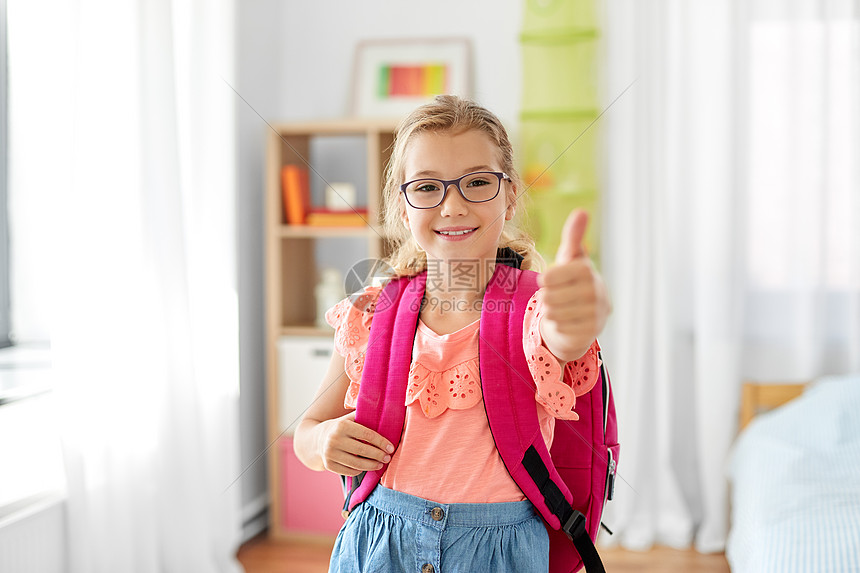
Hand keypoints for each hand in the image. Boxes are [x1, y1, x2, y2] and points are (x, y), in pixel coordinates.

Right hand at [317, 411, 394, 476]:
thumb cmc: (339, 428)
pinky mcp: (328, 465)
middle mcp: (334, 439)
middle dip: (378, 455)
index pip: (367, 434)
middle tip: (387, 458)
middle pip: (363, 450)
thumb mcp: (347, 419)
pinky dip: (359, 470)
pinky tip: (365, 467)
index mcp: (342, 426)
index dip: (381, 442)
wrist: (316, 440)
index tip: (390, 448)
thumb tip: (385, 412)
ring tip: (380, 464)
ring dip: (371, 465)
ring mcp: (330, 453)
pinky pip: (349, 471)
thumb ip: (362, 415)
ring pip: (356, 463)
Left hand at [538, 209, 610, 361]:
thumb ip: (574, 237)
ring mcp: (595, 313)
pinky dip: (558, 325)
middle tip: (557, 296)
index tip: (551, 280)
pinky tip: (566, 320)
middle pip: (549, 297)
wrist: (585, 315)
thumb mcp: (570, 258)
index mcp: (587, 271)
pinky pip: (560, 328)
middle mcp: (595, 291)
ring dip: (551, 311)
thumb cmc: (573, 281)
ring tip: (561, 307)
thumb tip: (582, 211)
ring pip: (553, 313)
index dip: (546, 280)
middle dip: (547, 297)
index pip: (550, 277)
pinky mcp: (591, 332)